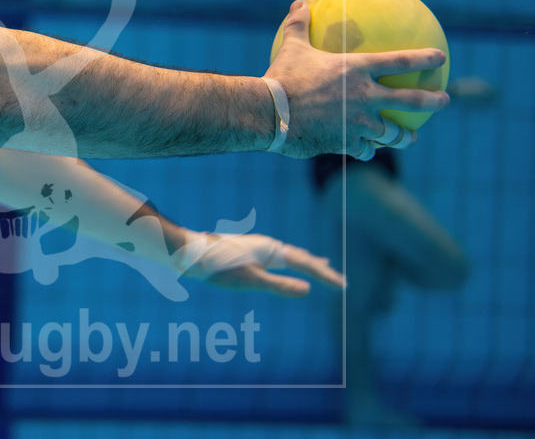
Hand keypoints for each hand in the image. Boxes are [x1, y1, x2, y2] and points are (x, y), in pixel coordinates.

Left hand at [179, 231, 344, 297]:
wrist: (191, 254)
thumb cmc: (220, 269)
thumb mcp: (252, 281)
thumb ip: (280, 286)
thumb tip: (308, 289)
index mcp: (272, 251)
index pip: (306, 264)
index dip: (325, 276)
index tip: (343, 287)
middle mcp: (267, 245)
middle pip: (301, 257)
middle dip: (320, 269)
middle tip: (341, 281)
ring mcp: (257, 246)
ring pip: (289, 255)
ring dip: (307, 262)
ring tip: (321, 265)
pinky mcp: (247, 251)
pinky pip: (277, 256)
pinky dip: (289, 261)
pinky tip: (282, 262)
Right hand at [264, 0, 448, 158]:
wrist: (270, 113)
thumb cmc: (281, 77)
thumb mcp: (291, 47)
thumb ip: (299, 25)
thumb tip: (299, 3)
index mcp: (356, 70)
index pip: (400, 61)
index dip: (424, 58)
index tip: (441, 57)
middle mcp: (365, 97)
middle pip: (410, 101)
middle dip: (433, 100)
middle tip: (445, 99)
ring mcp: (358, 123)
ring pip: (392, 134)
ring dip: (404, 137)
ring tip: (411, 138)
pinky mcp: (346, 143)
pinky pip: (363, 149)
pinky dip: (367, 150)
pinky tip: (368, 152)